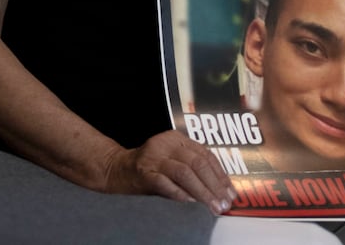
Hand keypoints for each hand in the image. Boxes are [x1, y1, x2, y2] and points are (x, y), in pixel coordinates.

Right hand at [102, 130, 236, 214]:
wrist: (115, 170)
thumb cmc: (147, 169)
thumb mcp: (171, 161)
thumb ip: (192, 168)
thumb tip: (220, 189)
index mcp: (176, 139)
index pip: (205, 155)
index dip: (220, 175)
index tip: (230, 192)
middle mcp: (165, 144)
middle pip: (198, 163)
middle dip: (214, 185)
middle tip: (224, 203)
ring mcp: (153, 157)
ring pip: (185, 173)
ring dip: (202, 192)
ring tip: (212, 206)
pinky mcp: (143, 172)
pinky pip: (166, 183)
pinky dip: (180, 194)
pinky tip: (190, 204)